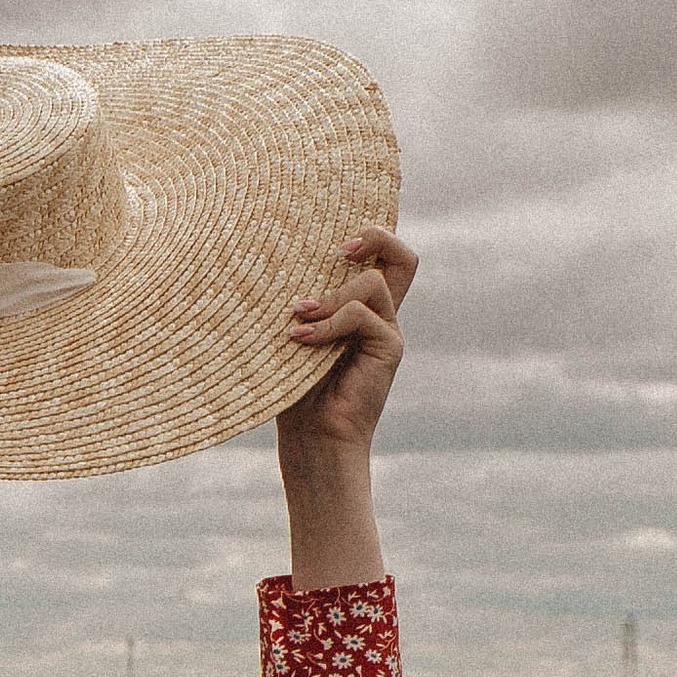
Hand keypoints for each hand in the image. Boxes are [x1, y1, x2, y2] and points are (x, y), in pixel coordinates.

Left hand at [278, 225, 412, 458]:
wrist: (313, 439)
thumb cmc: (293, 389)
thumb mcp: (292, 336)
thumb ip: (299, 302)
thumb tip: (273, 258)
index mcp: (359, 309)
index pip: (381, 259)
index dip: (370, 236)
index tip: (333, 243)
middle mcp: (379, 316)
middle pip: (403, 258)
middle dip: (374, 237)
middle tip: (339, 250)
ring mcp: (388, 331)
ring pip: (372, 282)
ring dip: (330, 296)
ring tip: (298, 319)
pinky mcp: (390, 348)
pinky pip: (360, 315)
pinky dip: (327, 324)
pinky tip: (299, 339)